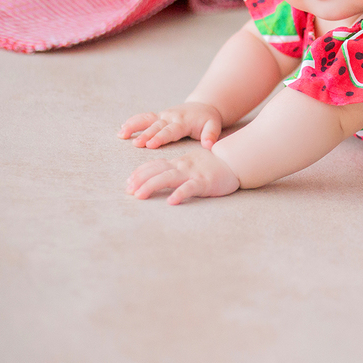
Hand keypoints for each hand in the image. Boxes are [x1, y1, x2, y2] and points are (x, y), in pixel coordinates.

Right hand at [117, 102, 222, 148]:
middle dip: (146, 135)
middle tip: (136, 143)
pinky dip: (133, 122)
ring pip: (147, 120)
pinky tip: (121, 129)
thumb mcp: (214, 126)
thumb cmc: (208, 120)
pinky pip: (144, 118)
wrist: (204, 107)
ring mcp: (163, 116)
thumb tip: (209, 144)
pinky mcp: (158, 116)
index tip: (151, 144)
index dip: (160, 137)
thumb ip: (211, 135)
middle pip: (156, 127)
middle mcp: (171, 117)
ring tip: (121, 134)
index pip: (170, 131)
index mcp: (183, 122)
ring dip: (134, 126)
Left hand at [125, 148, 240, 204]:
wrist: (234, 161)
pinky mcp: (204, 182)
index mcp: (178, 162)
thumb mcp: (190, 163)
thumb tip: (157, 177)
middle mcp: (182, 166)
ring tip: (140, 195)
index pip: (155, 165)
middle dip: (140, 180)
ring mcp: (192, 174)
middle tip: (128, 191)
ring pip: (168, 178)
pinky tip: (171, 201)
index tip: (128, 183)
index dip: (140, 173)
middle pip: (156, 171)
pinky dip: (180, 194)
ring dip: (151, 186)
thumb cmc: (212, 164)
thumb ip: (175, 169)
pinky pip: (190, 188)